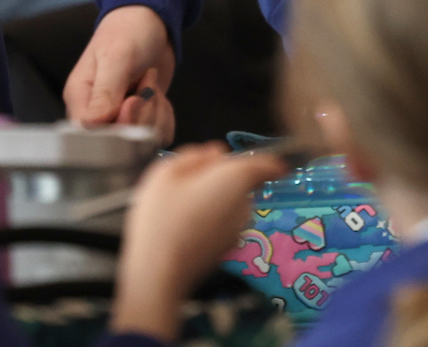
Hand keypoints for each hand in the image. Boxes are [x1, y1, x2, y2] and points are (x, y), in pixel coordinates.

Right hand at [65, 6, 177, 142]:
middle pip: (119, 142)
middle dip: (142, 114)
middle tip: (144, 82)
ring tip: (148, 81)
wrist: (151, 22)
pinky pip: (158, 135)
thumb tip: (92, 124)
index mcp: (80, 99)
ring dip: (155, 112)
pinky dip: (165, 116)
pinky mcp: (142, 119)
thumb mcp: (117, 57)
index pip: (90, 134)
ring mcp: (120, 119)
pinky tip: (158, 94)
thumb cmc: (127, 32)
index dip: (117, 125)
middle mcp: (97, 114)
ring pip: (142, 141)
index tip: (133, 100)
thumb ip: (105, 92)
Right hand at [109, 144, 288, 340]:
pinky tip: (183, 228)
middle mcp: (245, 204)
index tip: (233, 162)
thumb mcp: (166, 172)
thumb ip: (194, 156)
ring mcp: (238, 230)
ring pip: (231, 204)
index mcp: (236, 179)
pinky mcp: (227, 250)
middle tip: (186, 182)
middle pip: (241, 183)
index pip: (267, 165)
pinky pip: (223, 224)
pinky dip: (210, 221)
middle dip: (220, 178)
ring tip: (179, 207)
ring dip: (214, 200)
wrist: (159, 273)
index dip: (257, 159)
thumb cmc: (161, 216)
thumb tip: (215, 153)